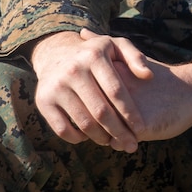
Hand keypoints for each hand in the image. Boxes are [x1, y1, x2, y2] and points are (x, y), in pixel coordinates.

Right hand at [29, 29, 152, 152]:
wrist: (55, 54)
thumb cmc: (95, 55)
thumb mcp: (115, 46)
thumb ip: (135, 57)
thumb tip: (148, 76)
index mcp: (94, 56)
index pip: (116, 91)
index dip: (130, 113)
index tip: (140, 128)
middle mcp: (73, 70)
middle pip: (101, 111)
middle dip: (119, 132)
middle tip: (131, 145)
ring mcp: (56, 86)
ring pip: (84, 123)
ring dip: (102, 137)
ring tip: (113, 141)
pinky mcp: (43, 101)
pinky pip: (63, 130)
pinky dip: (78, 138)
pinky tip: (89, 136)